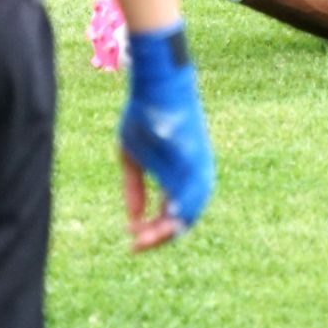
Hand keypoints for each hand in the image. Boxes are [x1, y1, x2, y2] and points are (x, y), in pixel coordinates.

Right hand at [117, 23, 214, 252]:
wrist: (156, 83)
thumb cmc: (144, 115)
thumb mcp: (131, 156)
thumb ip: (134, 188)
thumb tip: (133, 220)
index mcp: (179, 176)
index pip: (172, 215)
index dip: (153, 233)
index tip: (130, 242)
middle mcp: (194, 174)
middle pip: (185, 218)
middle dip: (161, 236)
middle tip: (137, 245)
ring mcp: (197, 164)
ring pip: (194, 208)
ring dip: (172, 226)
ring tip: (150, 236)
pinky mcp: (196, 153)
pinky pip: (196, 186)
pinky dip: (185, 204)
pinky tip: (168, 216)